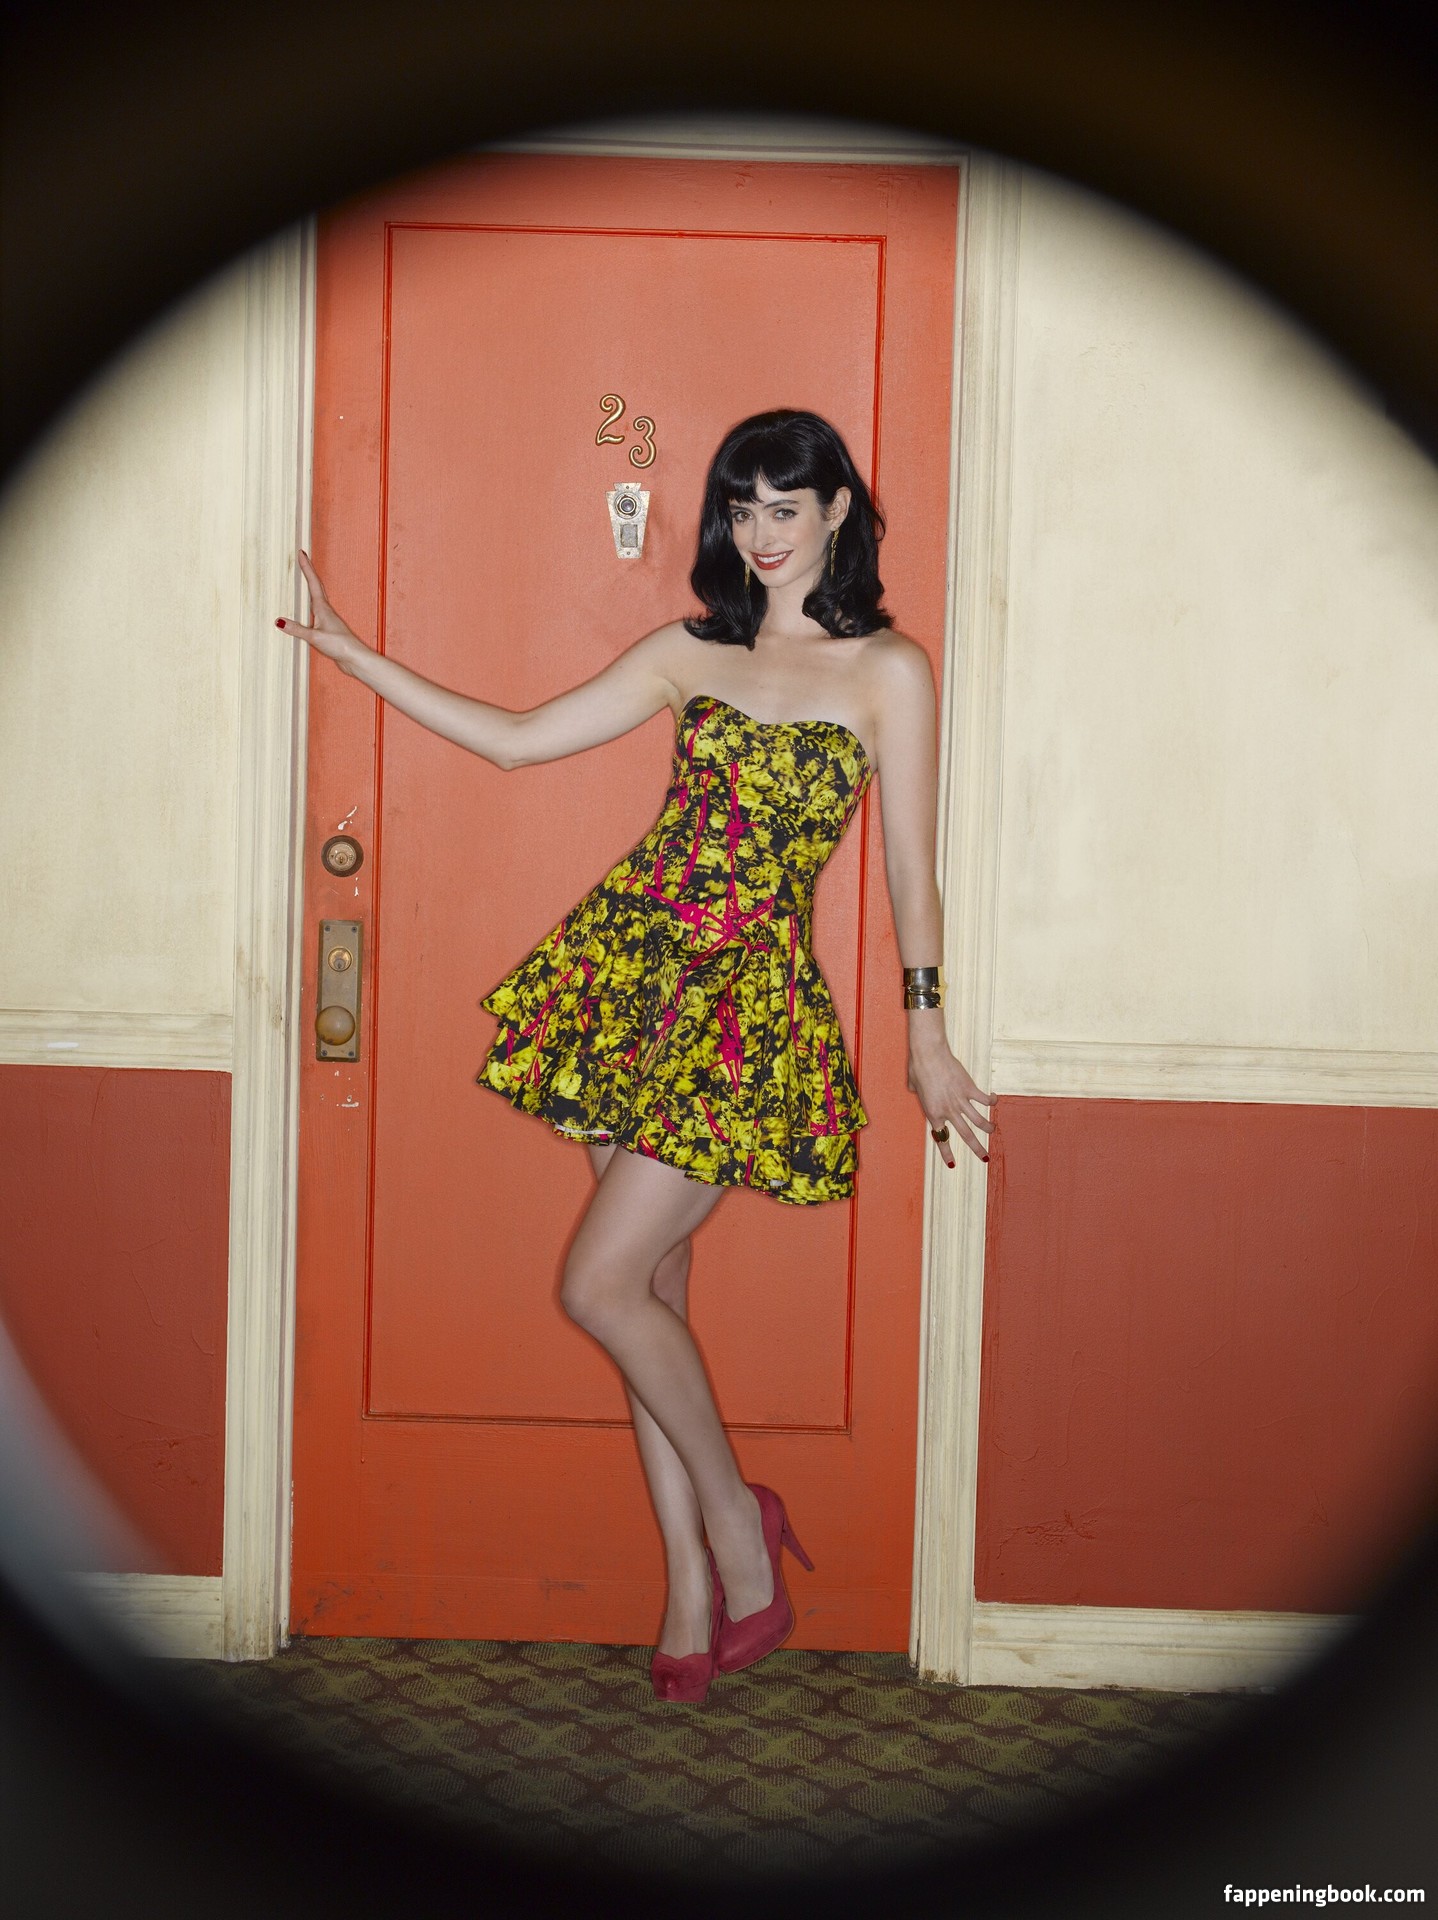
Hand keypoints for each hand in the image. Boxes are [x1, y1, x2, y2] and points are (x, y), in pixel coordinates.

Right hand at [275, 551, 365, 666]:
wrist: (355, 659)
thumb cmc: (340, 646)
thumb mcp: (315, 638)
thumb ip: (297, 629)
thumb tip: (279, 621)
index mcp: (323, 608)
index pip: (313, 583)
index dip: (307, 567)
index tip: (301, 553)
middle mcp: (326, 611)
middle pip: (316, 586)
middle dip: (308, 572)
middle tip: (302, 559)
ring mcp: (327, 620)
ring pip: (317, 598)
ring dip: (310, 586)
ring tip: (304, 578)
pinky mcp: (328, 629)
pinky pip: (316, 611)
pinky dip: (310, 604)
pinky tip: (307, 610)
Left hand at [906, 1019, 992, 1167]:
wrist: (929, 1054)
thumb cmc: (918, 1068)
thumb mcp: (913, 1086)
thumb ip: (918, 1094)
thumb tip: (917, 1091)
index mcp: (933, 1114)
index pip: (941, 1139)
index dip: (947, 1153)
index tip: (953, 1165)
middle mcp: (948, 1111)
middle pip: (966, 1135)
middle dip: (977, 1148)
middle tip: (985, 1158)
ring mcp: (960, 1100)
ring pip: (979, 1121)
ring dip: (988, 1128)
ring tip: (993, 1131)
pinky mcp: (969, 1088)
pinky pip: (984, 1100)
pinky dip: (991, 1101)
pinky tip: (994, 1100)